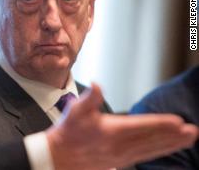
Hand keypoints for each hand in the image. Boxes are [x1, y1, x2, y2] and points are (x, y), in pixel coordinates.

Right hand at [46, 83, 197, 169]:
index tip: (178, 121)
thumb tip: (96, 84)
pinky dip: (160, 151)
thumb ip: (89, 98)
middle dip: (174, 136)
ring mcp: (121, 156)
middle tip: (193, 131)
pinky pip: (145, 156)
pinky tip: (168, 148)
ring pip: (152, 150)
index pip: (141, 126)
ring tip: (188, 139)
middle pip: (152, 140)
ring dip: (171, 145)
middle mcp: (119, 145)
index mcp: (111, 130)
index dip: (161, 123)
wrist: (59, 157)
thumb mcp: (75, 111)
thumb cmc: (68, 132)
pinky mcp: (120, 162)